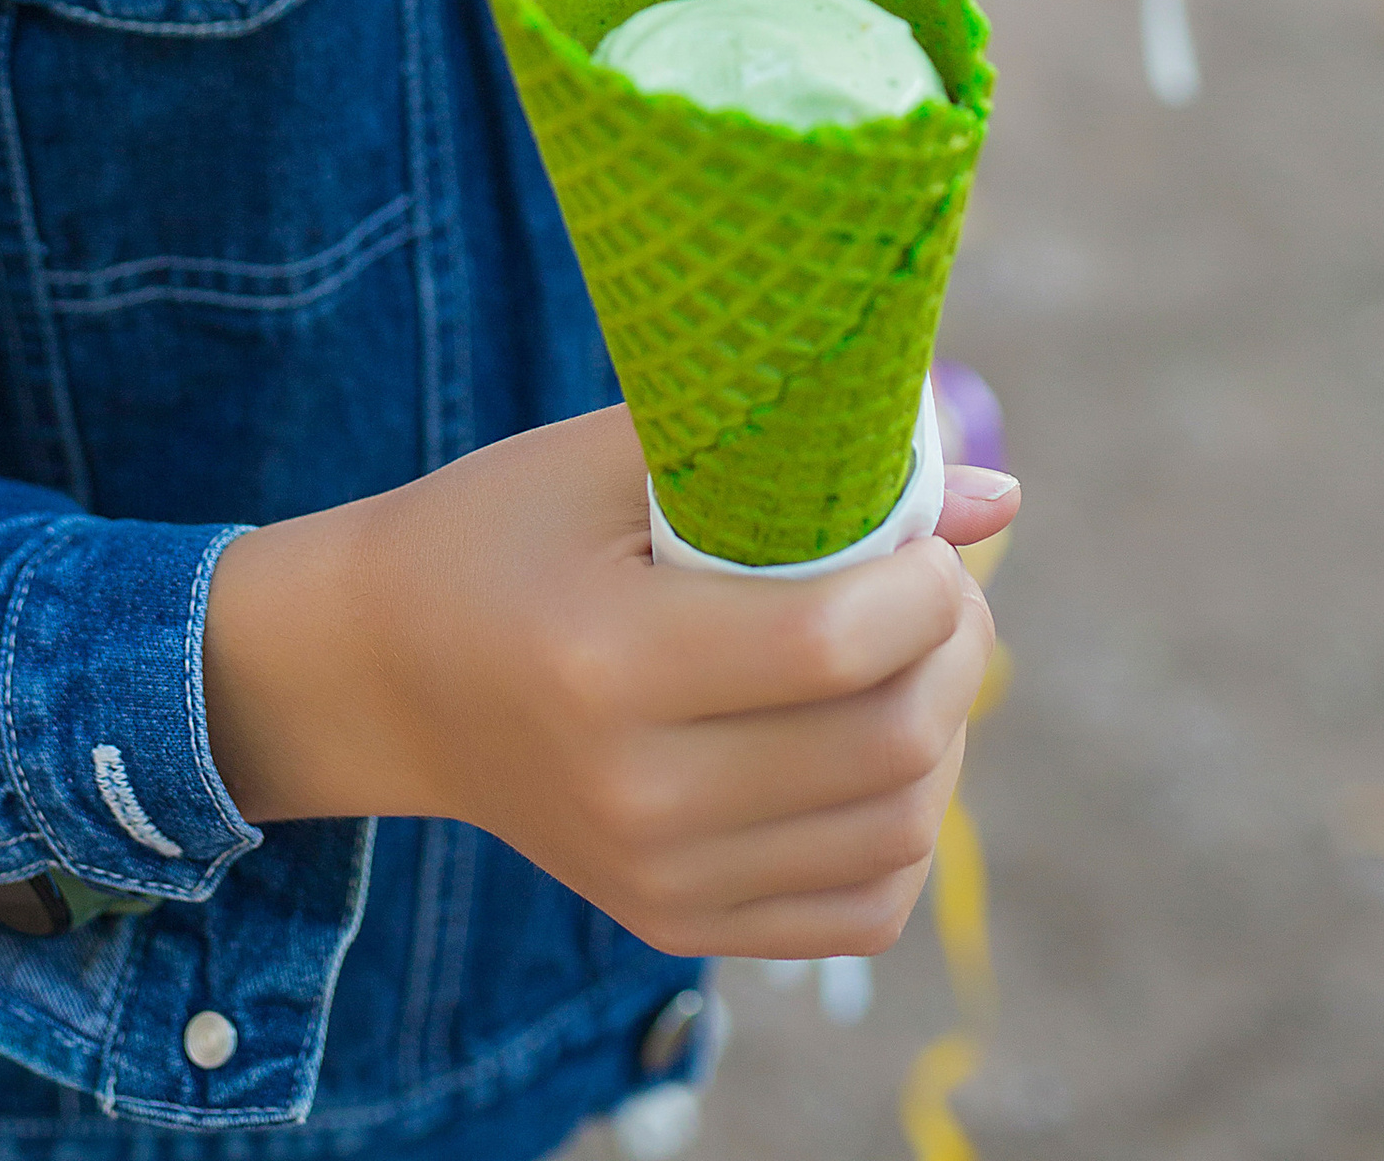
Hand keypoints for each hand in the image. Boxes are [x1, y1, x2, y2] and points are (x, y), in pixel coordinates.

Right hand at [201, 407, 1015, 960]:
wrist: (389, 672)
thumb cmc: (508, 530)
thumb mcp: (620, 456)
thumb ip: (796, 459)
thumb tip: (994, 492)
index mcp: (607, 660)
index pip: (833, 646)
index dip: (925, 582)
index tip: (930, 534)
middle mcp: (635, 795)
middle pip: (885, 746)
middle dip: (956, 648)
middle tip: (940, 587)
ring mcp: (656, 879)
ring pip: (896, 832)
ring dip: (945, 735)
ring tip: (912, 657)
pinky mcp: (674, 926)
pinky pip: (862, 909)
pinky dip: (902, 828)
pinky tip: (867, 745)